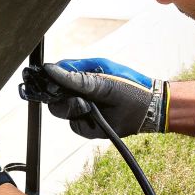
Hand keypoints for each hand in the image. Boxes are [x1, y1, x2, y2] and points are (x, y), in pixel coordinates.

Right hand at [37, 58, 167, 138]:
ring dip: (73, 109)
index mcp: (81, 74)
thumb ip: (76, 78)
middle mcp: (77, 91)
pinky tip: (96, 117)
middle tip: (77, 98)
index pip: (55, 73)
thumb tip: (50, 69)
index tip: (46, 80)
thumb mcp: (102, 80)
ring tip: (90, 107)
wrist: (147, 111)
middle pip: (53, 95)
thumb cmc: (129, 88)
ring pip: (60, 111)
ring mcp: (80, 108)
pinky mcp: (85, 125)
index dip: (48, 78)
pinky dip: (84, 123)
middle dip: (61, 98)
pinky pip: (74, 125)